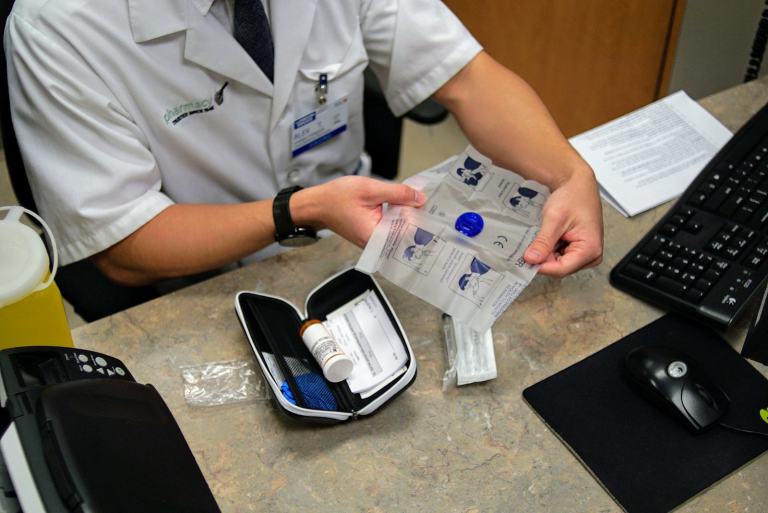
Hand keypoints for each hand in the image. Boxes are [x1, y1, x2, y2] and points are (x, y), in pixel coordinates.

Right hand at [293, 176, 426, 246]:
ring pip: (399, 230)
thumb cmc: (337, 197)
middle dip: (418, 218)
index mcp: (376, 237)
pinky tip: (405, 204)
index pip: (408, 235)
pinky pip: (391, 227)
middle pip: (406, 234)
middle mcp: (376, 244)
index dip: (422, 222)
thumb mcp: (370, 189)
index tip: (435, 211)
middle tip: (432, 203)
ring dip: (408, 216)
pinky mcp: (373, 235)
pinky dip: (398, 216)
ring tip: (421, 202)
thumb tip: (420, 198)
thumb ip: (398, 194)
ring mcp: (374, 241)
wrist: (317, 204)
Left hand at [523, 167, 603, 277]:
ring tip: (541, 236)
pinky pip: (560, 256)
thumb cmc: (573, 196)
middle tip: (529, 246)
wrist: (578, 184)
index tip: (524, 260)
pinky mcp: (579, 250)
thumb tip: (531, 260)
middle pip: (560, 268)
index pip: (561, 269)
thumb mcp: (554, 219)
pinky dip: (550, 249)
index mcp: (590, 249)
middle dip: (543, 258)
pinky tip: (546, 238)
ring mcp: (586, 253)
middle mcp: (592, 255)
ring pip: (558, 263)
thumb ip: (543, 242)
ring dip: (546, 253)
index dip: (541, 266)